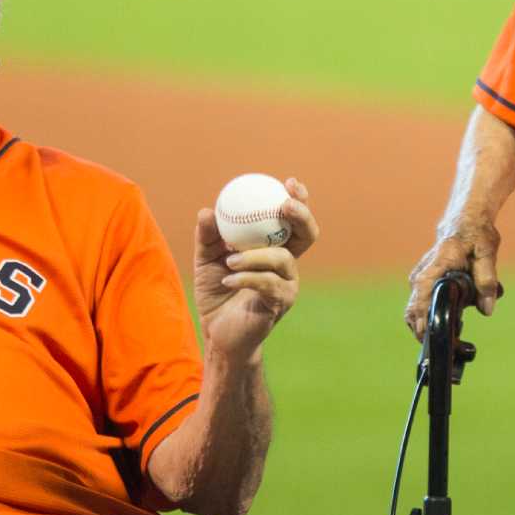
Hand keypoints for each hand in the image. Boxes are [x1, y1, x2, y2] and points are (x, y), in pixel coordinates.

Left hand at [193, 178, 315, 361]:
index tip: (289, 182)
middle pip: (307, 235)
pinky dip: (246, 278)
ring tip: (230, 259)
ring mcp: (287, 285)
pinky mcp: (279, 304)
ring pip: (282, 259)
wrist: (217, 332)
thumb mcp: (207, 259)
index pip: (293, 220)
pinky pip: (268, 284)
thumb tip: (207, 211)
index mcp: (275, 249)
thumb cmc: (216, 292)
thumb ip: (208, 236)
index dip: (299, 199)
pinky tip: (227, 278)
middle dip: (302, 216)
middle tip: (284, 206)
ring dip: (256, 256)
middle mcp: (287, 265)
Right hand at [405, 222, 502, 339]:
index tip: (426, 334)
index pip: (423, 292)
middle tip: (442, 345)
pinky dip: (428, 318)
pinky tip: (448, 324)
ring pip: (413, 309)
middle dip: (422, 330)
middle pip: (412, 307)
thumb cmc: (476, 236)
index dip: (423, 314)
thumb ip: (487, 280)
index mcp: (438, 263)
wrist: (465, 222)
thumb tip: (487, 310)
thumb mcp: (487, 253)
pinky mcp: (421, 283)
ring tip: (448, 336)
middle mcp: (423, 272)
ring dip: (426, 326)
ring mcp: (419, 278)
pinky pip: (419, 305)